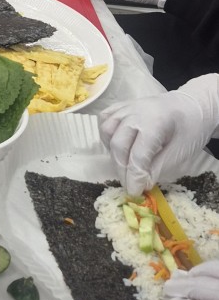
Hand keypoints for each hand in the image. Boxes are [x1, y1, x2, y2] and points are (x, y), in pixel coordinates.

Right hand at [99, 73, 218, 194]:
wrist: (193, 106)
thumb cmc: (190, 130)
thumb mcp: (181, 153)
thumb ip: (159, 169)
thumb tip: (139, 183)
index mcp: (155, 121)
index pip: (137, 155)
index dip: (134, 178)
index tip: (135, 193)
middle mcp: (136, 111)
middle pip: (119, 144)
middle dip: (122, 169)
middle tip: (130, 184)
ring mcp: (127, 106)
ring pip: (107, 130)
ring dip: (112, 152)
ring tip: (125, 164)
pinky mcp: (122, 106)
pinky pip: (105, 119)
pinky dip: (107, 135)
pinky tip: (117, 146)